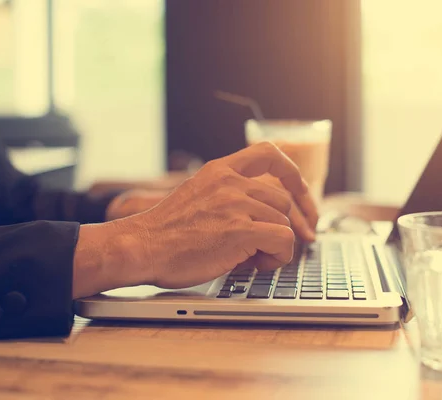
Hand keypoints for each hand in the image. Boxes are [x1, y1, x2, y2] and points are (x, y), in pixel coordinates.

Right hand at [73, 142, 317, 296]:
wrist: (141, 246)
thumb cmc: (165, 232)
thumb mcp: (196, 196)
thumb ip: (226, 195)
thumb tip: (262, 213)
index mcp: (219, 170)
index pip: (268, 153)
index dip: (291, 173)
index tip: (299, 192)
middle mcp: (230, 182)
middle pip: (282, 199)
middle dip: (290, 224)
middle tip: (285, 243)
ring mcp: (236, 204)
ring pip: (284, 222)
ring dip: (277, 244)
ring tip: (254, 258)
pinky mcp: (240, 230)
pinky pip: (283, 240)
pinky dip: (278, 256)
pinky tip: (257, 264)